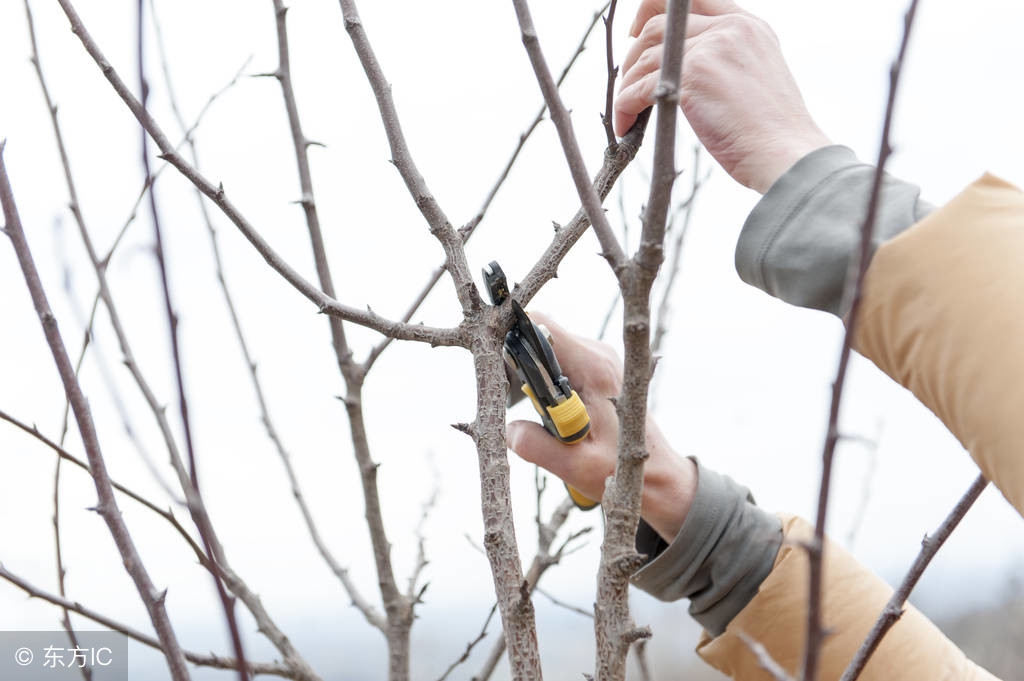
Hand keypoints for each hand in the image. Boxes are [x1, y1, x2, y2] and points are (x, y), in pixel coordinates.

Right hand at [505, 313, 696, 540]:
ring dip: (532, 377)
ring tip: (534, 412)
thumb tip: (506, 429)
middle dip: (517, 364)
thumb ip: (535, 446)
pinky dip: (545, 382)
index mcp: (594, 368)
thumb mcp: (575, 467)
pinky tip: (550, 412)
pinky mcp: (598, 369)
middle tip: (510, 400)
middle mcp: (598, 355)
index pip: (541, 326)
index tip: (492, 365)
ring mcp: (600, 359)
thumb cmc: (623, 471)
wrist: (659, 476)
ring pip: (548, 350)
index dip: (509, 337)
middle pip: (540, 336)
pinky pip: (560, 362)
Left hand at [615, 0, 830, 192]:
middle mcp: (729, 29)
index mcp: (746, 25)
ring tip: (627, 111)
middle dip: (634, 55)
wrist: (786, 154)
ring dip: (628, 86)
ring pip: (644, 58)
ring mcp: (710, 49)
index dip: (654, 9)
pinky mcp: (692, 78)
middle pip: (659, 26)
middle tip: (629, 83)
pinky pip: (638, 88)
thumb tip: (687, 67)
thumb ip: (728, 59)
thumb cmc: (771, 131)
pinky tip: (626, 125)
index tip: (637, 32)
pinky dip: (624, 107)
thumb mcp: (756, 76)